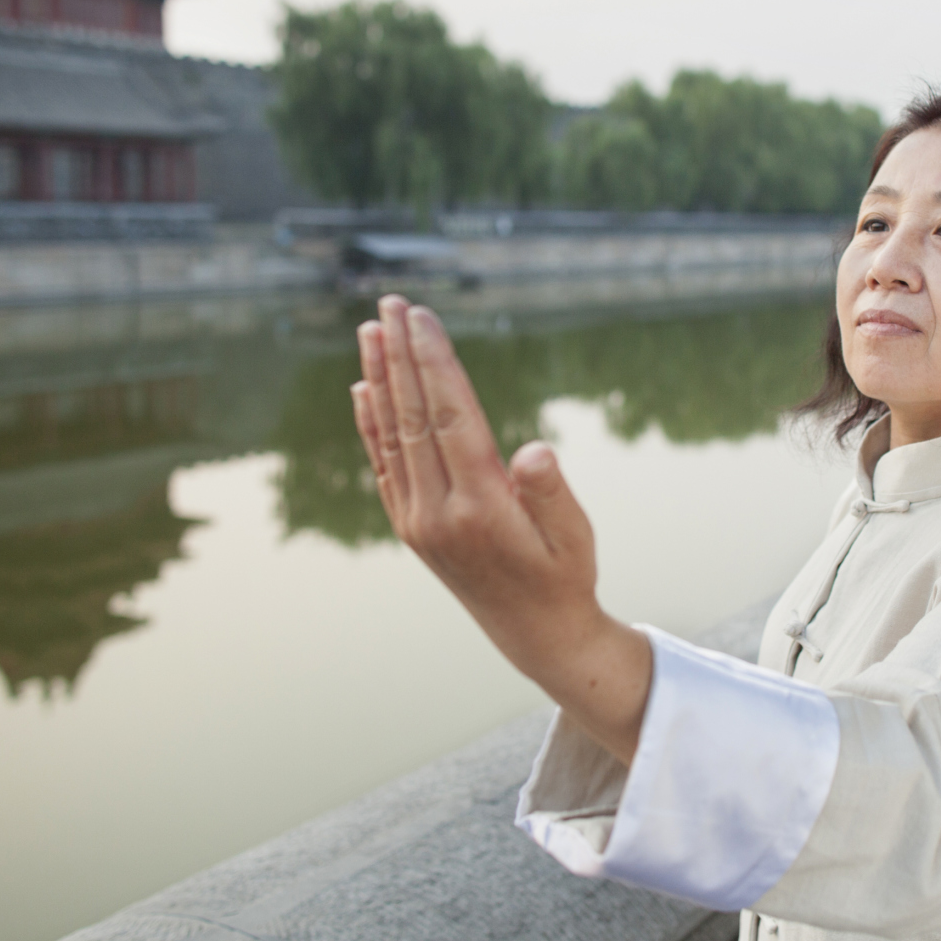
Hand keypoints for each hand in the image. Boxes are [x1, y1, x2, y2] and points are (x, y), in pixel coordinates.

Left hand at [351, 295, 650, 763]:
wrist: (536, 636)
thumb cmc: (566, 576)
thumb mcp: (575, 536)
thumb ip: (551, 493)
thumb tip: (534, 450)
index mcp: (480, 506)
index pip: (450, 417)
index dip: (433, 362)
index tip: (420, 317)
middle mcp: (438, 513)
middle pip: (412, 417)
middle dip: (399, 355)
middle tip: (388, 304)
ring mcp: (417, 522)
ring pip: (392, 435)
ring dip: (380, 379)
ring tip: (369, 330)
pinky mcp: (411, 528)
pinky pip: (384, 465)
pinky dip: (371, 423)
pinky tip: (365, 389)